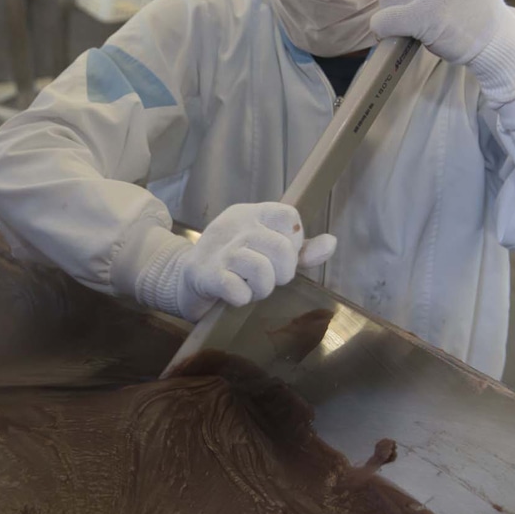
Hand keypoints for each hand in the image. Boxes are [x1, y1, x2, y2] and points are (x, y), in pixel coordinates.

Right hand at [174, 203, 336, 321]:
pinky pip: (238, 290)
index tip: (278, 255)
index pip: (289, 216)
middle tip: (266, 279)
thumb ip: (298, 249)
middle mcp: (234, 226)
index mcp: (249, 214)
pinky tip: (233, 295)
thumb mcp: (263, 250)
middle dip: (282, 274)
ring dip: (262, 289)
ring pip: (263, 271)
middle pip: (282, 249)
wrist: (183, 280)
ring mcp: (218, 250)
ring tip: (250, 288)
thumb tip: (331, 244)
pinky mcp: (205, 275)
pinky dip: (241, 299)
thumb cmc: (230, 265)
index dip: (293, 242)